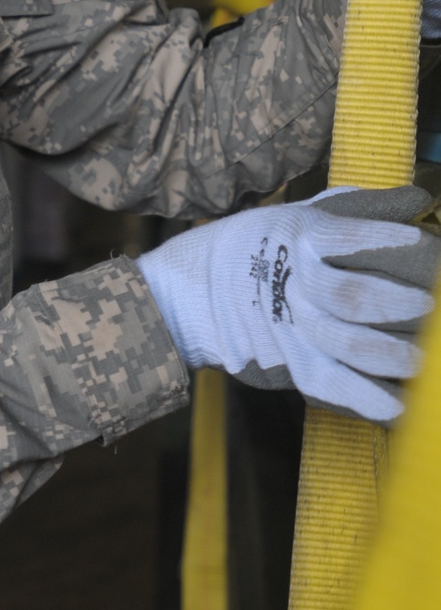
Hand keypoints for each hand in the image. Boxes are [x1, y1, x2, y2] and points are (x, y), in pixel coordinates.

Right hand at [136, 186, 439, 420]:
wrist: (191, 291)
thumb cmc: (261, 244)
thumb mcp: (300, 214)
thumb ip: (360, 208)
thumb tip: (421, 202)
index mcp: (298, 234)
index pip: (347, 236)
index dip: (390, 242)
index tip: (427, 245)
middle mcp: (293, 279)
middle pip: (347, 294)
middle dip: (396, 302)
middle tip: (432, 306)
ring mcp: (289, 326)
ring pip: (342, 342)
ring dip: (388, 353)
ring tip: (424, 360)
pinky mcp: (287, 363)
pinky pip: (328, 384)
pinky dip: (364, 398)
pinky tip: (398, 407)